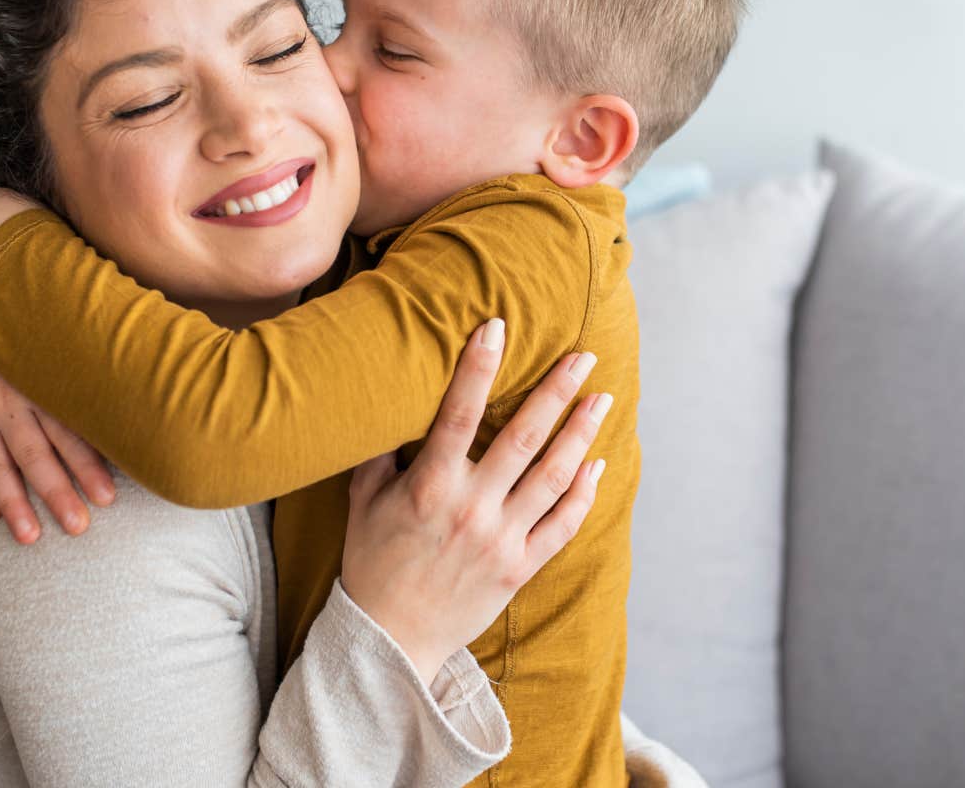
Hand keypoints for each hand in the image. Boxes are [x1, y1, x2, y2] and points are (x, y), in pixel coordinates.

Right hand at [0, 344, 116, 543]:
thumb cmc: (41, 355)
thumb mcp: (65, 364)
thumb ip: (88, 398)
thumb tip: (131, 432)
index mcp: (41, 387)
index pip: (68, 433)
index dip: (87, 466)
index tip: (106, 498)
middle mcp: (8, 402)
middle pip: (33, 454)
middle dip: (55, 492)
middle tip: (75, 526)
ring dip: (12, 501)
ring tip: (29, 536)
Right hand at [340, 319, 610, 680]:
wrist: (390, 639)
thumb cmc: (372, 562)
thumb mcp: (363, 501)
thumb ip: (380, 451)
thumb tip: (393, 399)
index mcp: (429, 488)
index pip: (457, 413)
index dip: (478, 366)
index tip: (497, 325)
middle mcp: (471, 510)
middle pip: (524, 437)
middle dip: (556, 390)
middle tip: (582, 355)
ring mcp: (501, 540)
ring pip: (554, 476)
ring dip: (581, 433)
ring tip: (601, 399)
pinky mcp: (520, 568)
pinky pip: (563, 525)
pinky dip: (584, 492)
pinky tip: (596, 463)